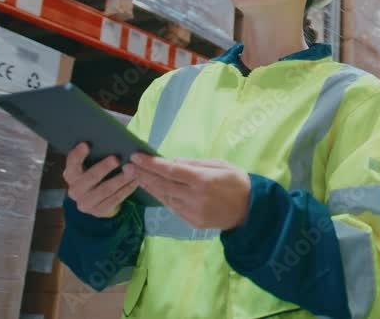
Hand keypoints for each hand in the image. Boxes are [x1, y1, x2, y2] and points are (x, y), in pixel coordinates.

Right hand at [63, 142, 138, 217]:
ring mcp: (85, 203)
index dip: (78, 154)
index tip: (86, 144)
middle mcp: (74, 190)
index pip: (72, 163)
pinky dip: (126, 189)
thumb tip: (111, 137)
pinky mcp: (98, 211)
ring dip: (120, 179)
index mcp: (71, 174)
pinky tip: (135, 181)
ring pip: (105, 189)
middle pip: (89, 178)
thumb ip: (97, 154)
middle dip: (103, 168)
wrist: (100, 201)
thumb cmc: (99, 175)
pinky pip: (115, 199)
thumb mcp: (94, 165)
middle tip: (116, 158)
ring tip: (132, 170)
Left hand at [127, 154, 250, 229]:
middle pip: (163, 185)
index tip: (137, 156)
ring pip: (165, 197)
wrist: (251, 210)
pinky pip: (172, 207)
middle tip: (128, 166)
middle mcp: (195, 197)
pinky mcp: (192, 222)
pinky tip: (152, 189)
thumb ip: (196, 163)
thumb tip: (172, 162)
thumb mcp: (221, 164)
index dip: (151, 164)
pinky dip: (161, 197)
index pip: (170, 171)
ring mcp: (193, 212)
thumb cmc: (238, 182)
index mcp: (203, 180)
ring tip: (135, 176)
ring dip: (149, 186)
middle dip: (143, 174)